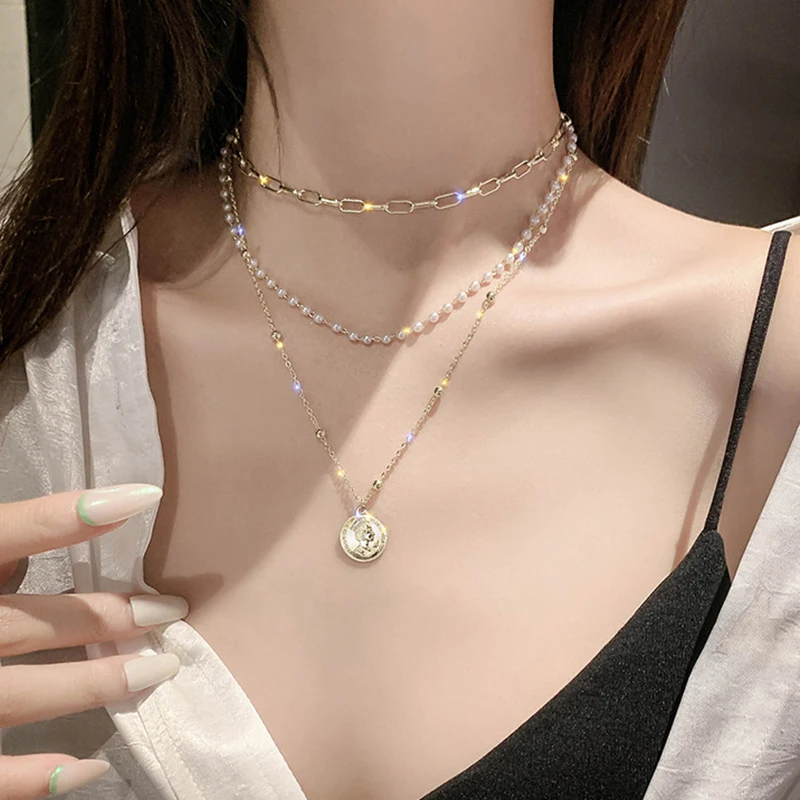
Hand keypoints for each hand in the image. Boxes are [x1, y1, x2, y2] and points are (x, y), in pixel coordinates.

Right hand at [0, 484, 187, 798]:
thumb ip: (10, 543)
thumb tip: (92, 517)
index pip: (5, 534)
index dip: (66, 517)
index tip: (142, 497)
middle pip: (24, 625)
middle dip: (102, 618)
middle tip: (169, 612)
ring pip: (16, 695)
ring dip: (92, 684)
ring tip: (158, 671)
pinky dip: (36, 777)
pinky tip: (90, 766)